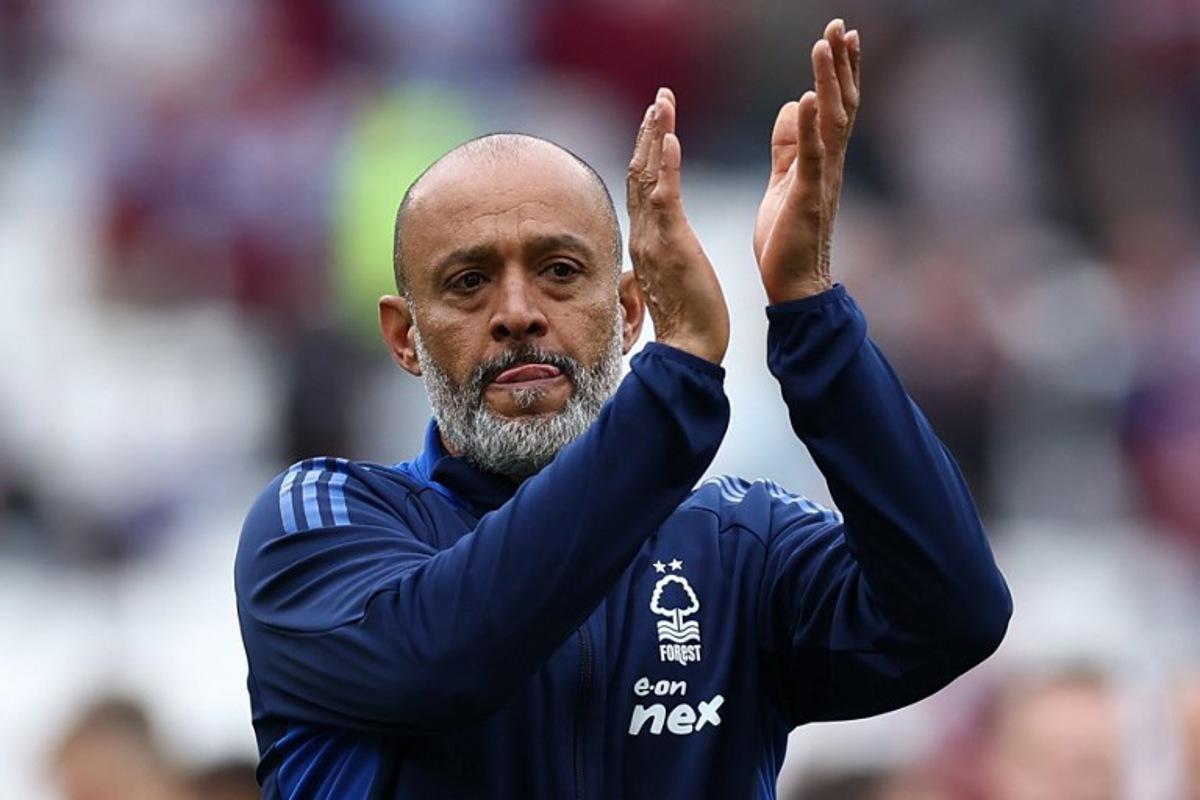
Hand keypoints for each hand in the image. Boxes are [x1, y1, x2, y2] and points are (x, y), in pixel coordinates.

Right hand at [627, 88, 729, 364]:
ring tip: (662, 103)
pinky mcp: (672, 245)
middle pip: (639, 171)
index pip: (641, 186)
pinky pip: (665, 198)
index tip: (656, 121)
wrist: (690, 350)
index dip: (647, 150)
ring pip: (648, 176)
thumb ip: (661, 257)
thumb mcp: (672, 277)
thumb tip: (655, 253)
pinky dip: (666, 165)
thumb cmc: (688, 319)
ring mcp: (655, 238)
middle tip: (660, 98)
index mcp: (646, 240)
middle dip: (649, 131)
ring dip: (655, 136)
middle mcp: (644, 234)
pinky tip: (670, 138)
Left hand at [754, 19, 860, 303]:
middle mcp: (829, 165)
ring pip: (830, 122)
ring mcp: (821, 180)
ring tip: (826, 45)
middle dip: (840, 64)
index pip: (833, 106)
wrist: (794, 285)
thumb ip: (788, 146)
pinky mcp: (806, 198)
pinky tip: (805, 99)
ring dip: (828, 82)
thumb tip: (790, 107)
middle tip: (841, 26)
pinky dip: (809, 127)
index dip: (836, 71)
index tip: (838, 35)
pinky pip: (812, 157)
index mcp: (821, 160)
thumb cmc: (788, 239)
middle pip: (840, 104)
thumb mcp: (783, 181)